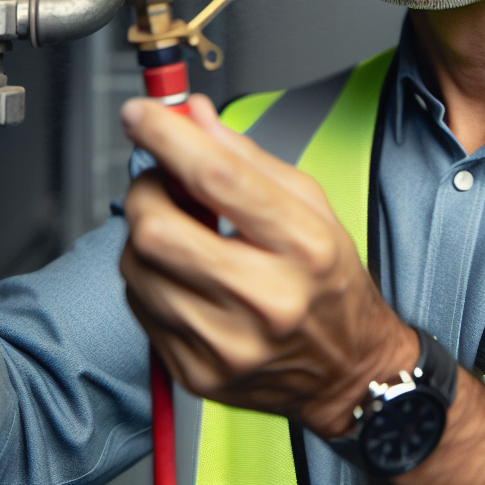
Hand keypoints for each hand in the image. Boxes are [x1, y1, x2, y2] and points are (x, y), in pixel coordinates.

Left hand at [119, 93, 414, 436]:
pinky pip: (139, 305)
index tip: (142, 114)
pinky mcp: (195, 370)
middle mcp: (265, 298)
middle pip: (159, 229)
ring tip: (181, 229)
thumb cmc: (330, 280)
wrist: (345, 368)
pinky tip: (183, 271)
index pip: (219, 178)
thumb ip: (248, 158)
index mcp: (303, 245)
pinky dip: (150, 276)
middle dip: (146, 190)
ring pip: (138, 267)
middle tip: (162, 180)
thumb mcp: (312, 205)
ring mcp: (226, 342)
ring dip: (145, 234)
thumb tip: (195, 118)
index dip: (169, 138)